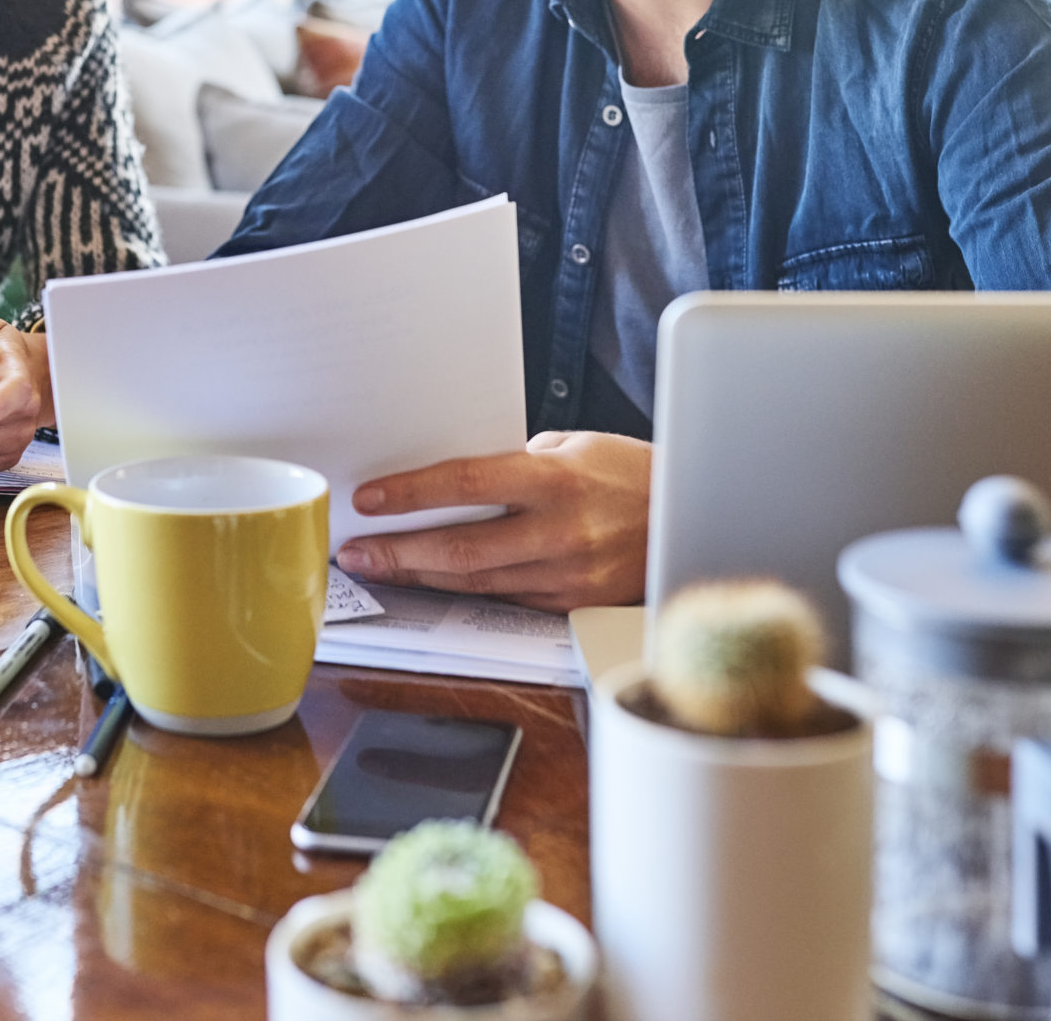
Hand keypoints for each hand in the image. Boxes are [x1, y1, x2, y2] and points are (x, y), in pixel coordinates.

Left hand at [332, 432, 650, 612]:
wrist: (696, 517)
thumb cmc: (633, 473)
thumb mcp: (578, 446)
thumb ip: (520, 461)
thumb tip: (459, 479)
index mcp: (557, 480)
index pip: (467, 483)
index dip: (410, 494)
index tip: (368, 500)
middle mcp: (560, 532)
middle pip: (461, 548)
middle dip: (398, 553)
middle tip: (355, 553)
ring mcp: (567, 575)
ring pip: (476, 583)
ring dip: (421, 577)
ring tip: (379, 568)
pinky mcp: (572, 604)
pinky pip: (506, 599)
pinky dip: (465, 591)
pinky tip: (432, 584)